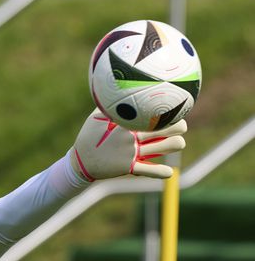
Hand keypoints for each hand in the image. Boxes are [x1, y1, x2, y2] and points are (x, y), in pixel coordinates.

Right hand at [69, 109, 186, 181]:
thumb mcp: (94, 118)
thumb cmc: (88, 137)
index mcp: (124, 124)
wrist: (80, 162)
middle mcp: (129, 138)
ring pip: (160, 148)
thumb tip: (116, 87)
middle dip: (176, 128)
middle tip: (181, 126)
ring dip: (173, 145)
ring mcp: (129, 153)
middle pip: (160, 130)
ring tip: (179, 143)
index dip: (165, 111)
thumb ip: (108, 106)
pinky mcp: (128, 168)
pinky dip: (160, 172)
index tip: (174, 106)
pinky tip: (170, 173)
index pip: (148, 115)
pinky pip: (148, 170)